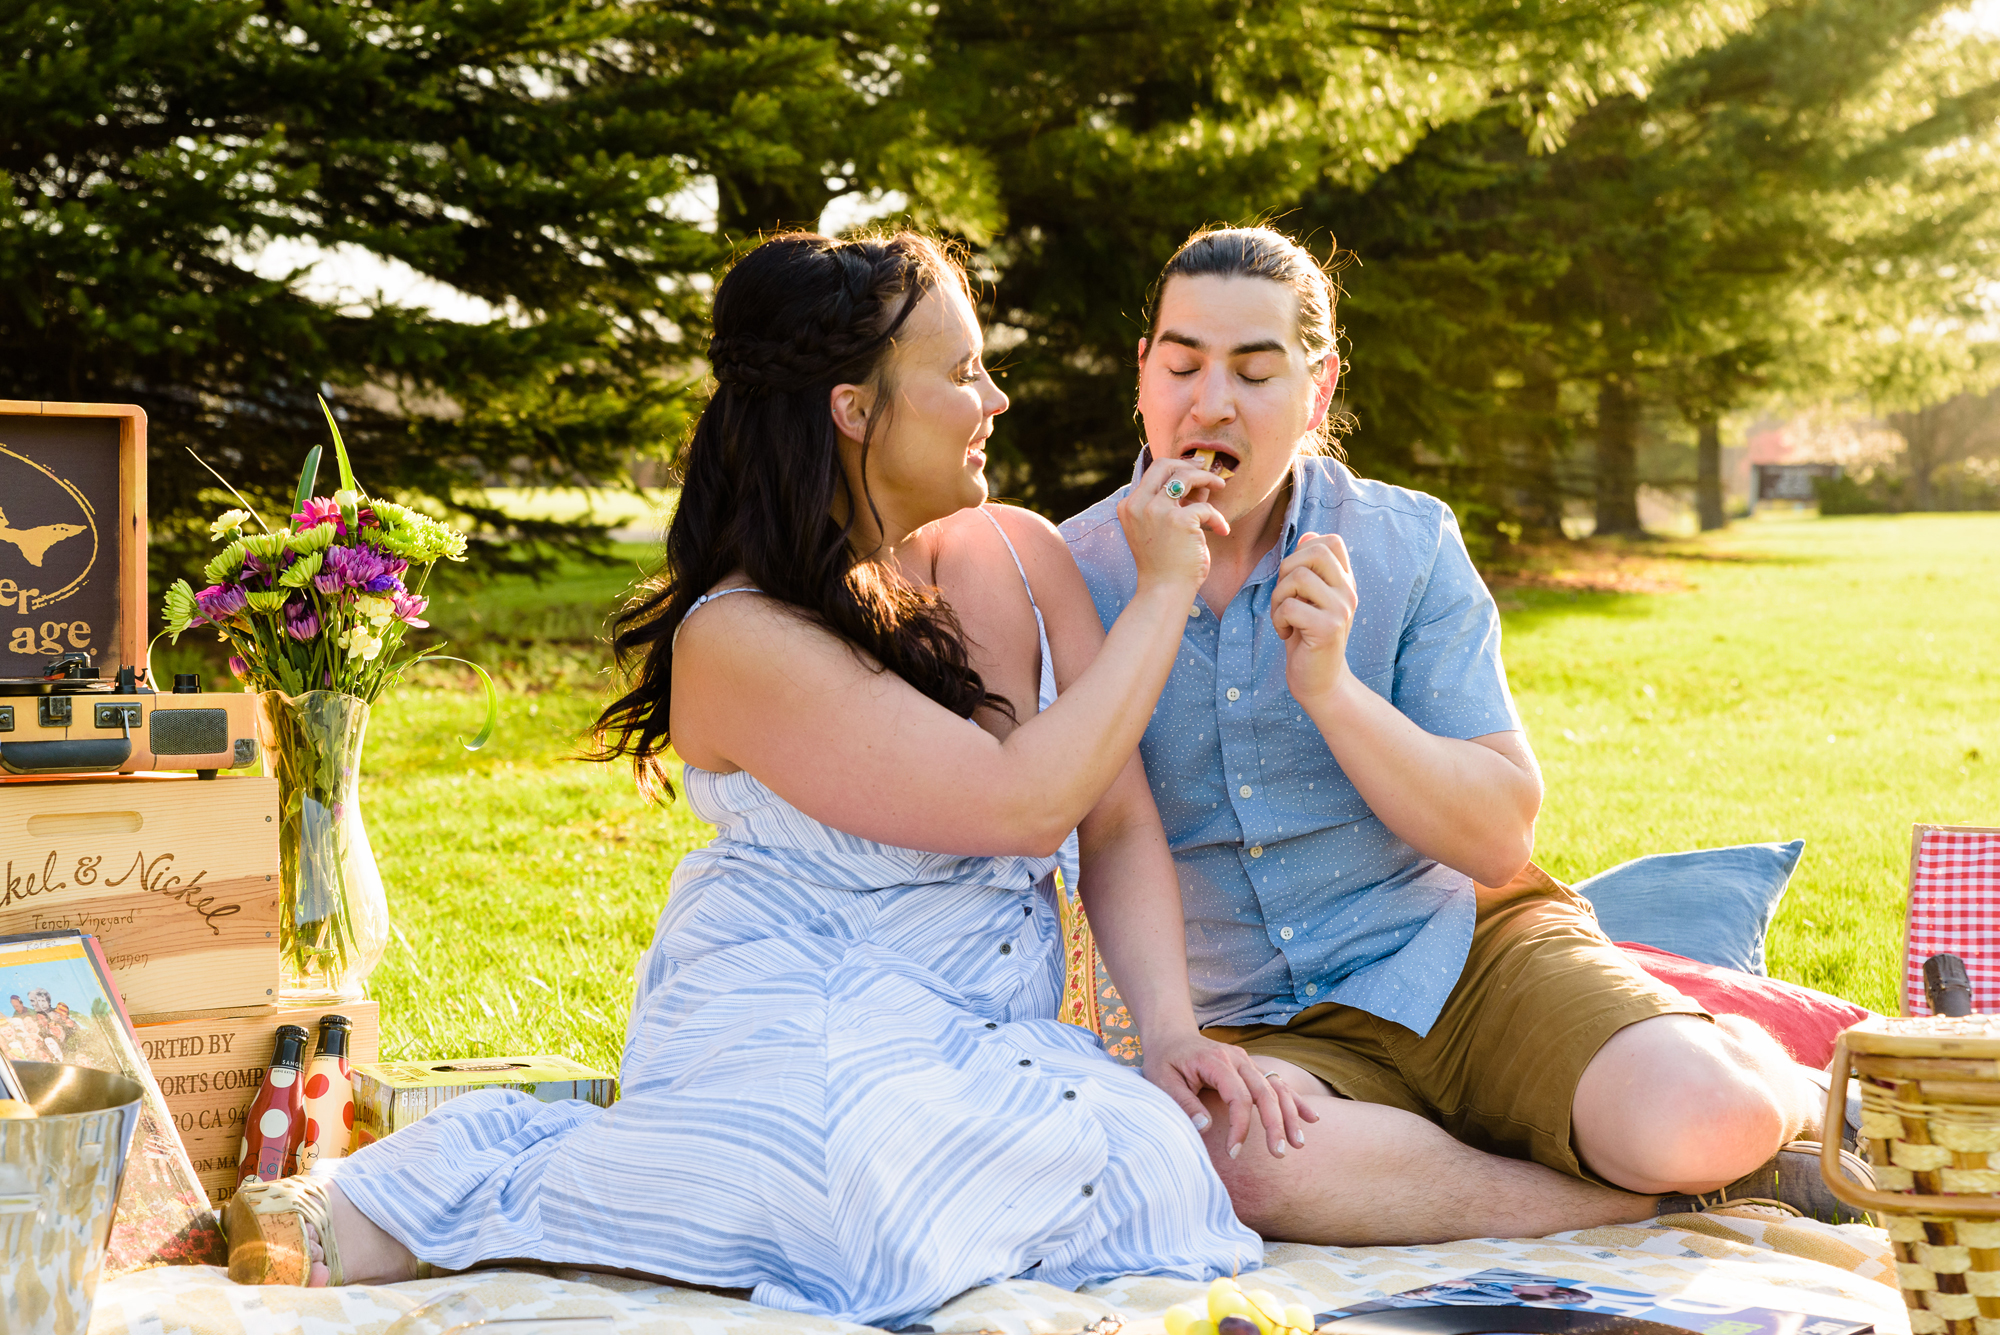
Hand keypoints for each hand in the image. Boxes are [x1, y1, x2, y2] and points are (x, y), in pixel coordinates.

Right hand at [1118, 454, 1229, 596]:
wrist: (1164, 591)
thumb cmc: (1165, 564)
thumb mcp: (1163, 528)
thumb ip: (1176, 503)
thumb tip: (1200, 479)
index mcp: (1129, 506)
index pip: (1153, 472)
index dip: (1177, 467)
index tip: (1194, 469)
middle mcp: (1138, 504)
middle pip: (1165, 465)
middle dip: (1190, 464)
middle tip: (1208, 471)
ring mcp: (1156, 511)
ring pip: (1186, 476)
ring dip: (1208, 478)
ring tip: (1221, 486)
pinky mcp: (1179, 520)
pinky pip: (1205, 507)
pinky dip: (1217, 517)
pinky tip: (1222, 530)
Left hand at [1142, 1029, 1315, 1159]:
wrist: (1171, 1034)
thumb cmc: (1164, 1060)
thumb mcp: (1163, 1081)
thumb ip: (1184, 1103)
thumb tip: (1205, 1127)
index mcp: (1217, 1062)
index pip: (1238, 1098)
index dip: (1240, 1127)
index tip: (1234, 1152)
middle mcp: (1237, 1059)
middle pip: (1265, 1093)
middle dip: (1275, 1125)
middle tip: (1278, 1154)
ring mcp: (1247, 1061)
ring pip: (1276, 1088)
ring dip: (1290, 1115)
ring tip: (1298, 1144)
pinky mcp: (1251, 1067)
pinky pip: (1278, 1083)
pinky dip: (1295, 1100)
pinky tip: (1312, 1118)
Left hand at [1270, 531, 1357, 706]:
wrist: (1320, 682)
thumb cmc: (1307, 638)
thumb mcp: (1308, 599)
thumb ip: (1310, 570)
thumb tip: (1307, 535)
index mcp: (1345, 582)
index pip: (1331, 541)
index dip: (1304, 549)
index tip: (1295, 577)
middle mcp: (1348, 592)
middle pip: (1315, 552)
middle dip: (1287, 569)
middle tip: (1285, 595)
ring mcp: (1341, 610)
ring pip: (1299, 577)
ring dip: (1279, 596)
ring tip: (1284, 617)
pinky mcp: (1328, 629)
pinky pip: (1290, 606)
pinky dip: (1278, 619)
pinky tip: (1285, 634)